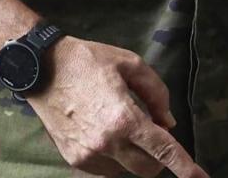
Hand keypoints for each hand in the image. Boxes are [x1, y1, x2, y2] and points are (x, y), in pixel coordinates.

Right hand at [29, 37, 207, 177]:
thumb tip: (168, 123)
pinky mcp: (74, 159)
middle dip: (159, 157)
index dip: (186, 167)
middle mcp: (107, 142)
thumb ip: (157, 94)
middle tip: (153, 133)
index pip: (163, 150)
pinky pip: (105, 169)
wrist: (42, 69)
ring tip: (122, 127)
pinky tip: (106, 134)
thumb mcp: (131, 64)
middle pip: (147, 168)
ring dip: (134, 156)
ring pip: (126, 170)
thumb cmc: (88, 61)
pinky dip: (114, 158)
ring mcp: (88, 154)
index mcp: (124, 118)